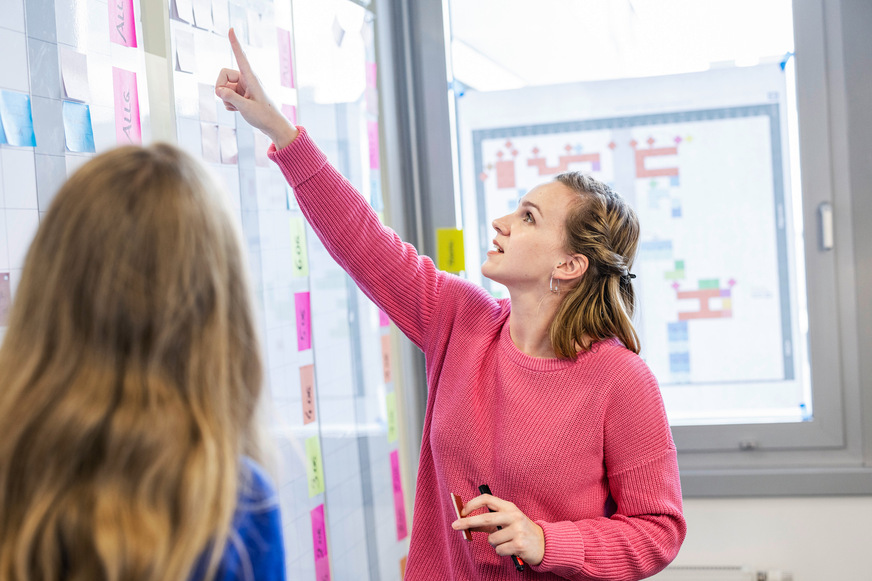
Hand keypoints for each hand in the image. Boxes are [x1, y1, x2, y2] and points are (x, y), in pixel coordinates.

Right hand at [215, 28, 298, 148]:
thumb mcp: (246, 108)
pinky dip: (229, 104)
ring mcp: (243, 86)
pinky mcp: (241, 93)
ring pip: (223, 87)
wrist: (272, 125)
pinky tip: (239, 110)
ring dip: (226, 99)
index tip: (231, 29)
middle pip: (223, 75)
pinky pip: (226, 95)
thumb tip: (218, 90)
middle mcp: (246, 79)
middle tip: (227, 100)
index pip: (241, 57)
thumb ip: (231, 98)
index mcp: (251, 78)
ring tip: (239, 107)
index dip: (235, 44)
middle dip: (220, 88)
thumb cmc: (263, 116)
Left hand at [451, 493, 544, 565]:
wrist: (544, 543)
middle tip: (454, 525)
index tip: (462, 511)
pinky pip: (499, 550)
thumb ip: (487, 522)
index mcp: (509, 507)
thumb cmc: (520, 531)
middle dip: (467, 522)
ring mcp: (517, 530)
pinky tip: (511, 548)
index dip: (472, 504)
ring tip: (506, 542)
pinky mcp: (519, 544)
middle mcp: (514, 516)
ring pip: (491, 539)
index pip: (487, 499)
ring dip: (494, 544)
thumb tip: (466, 524)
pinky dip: (501, 551)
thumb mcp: (506, 522)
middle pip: (485, 518)